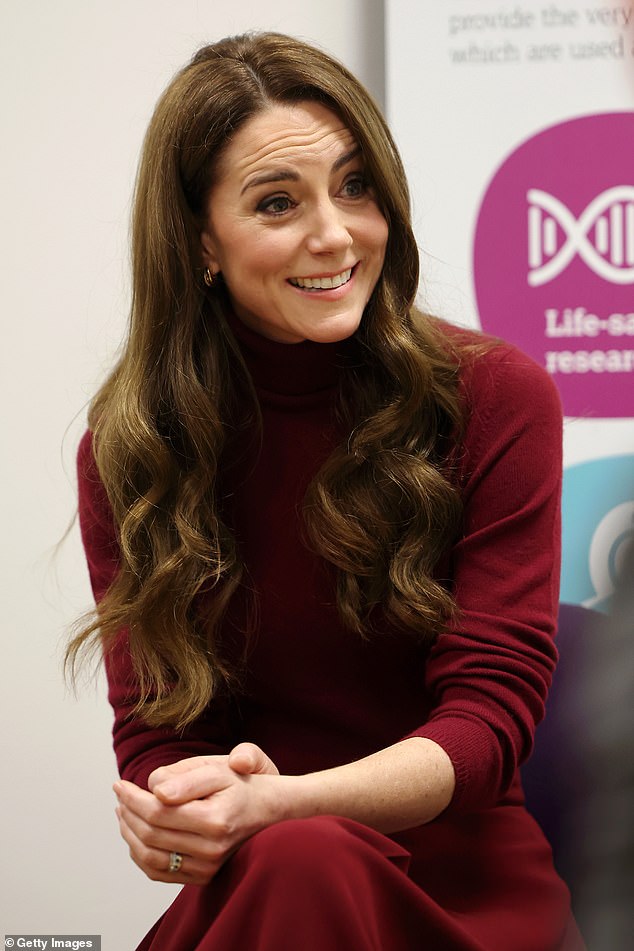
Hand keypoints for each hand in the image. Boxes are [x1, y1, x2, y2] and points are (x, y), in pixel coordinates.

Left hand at [114, 743, 283, 884]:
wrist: (269, 809)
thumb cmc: (241, 783)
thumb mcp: (218, 769)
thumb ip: (186, 778)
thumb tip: (155, 790)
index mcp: (215, 820)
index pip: (157, 812)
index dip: (132, 798)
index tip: (119, 784)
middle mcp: (212, 849)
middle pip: (151, 835)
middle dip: (128, 813)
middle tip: (120, 795)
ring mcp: (208, 867)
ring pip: (150, 857)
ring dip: (129, 834)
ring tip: (124, 813)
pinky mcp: (204, 876)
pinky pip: (160, 872)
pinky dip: (140, 855)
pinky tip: (135, 834)